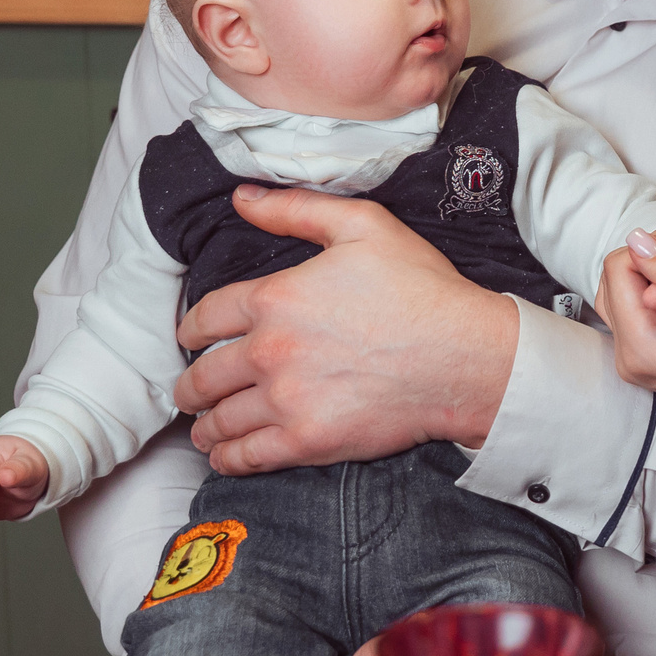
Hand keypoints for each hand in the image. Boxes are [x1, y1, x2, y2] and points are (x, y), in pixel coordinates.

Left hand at [172, 186, 519, 476]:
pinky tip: (225, 455)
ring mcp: (286, 400)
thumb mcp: (363, 226)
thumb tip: (242, 197)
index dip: (191, 330)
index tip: (190, 340)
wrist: (464, 357)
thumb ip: (297, 210)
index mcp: (275, 297)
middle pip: (204, 375)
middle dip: (190, 385)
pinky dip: (227, 458)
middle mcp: (269, 351)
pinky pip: (247, 457)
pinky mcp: (307, 441)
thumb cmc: (422, 289)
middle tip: (191, 391)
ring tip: (205, 427)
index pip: (206, 317)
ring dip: (205, 424)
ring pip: (220, 419)